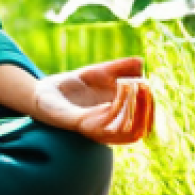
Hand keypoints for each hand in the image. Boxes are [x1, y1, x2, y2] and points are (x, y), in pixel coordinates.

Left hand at [31, 56, 154, 144]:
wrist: (42, 91)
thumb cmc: (72, 86)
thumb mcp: (99, 73)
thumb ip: (119, 68)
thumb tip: (142, 62)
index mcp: (116, 119)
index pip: (145, 122)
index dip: (152, 107)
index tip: (151, 86)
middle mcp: (109, 129)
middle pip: (140, 131)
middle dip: (148, 110)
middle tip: (147, 87)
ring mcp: (97, 130)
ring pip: (127, 132)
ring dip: (135, 110)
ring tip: (136, 87)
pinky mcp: (82, 126)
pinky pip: (105, 126)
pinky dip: (116, 110)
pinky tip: (119, 92)